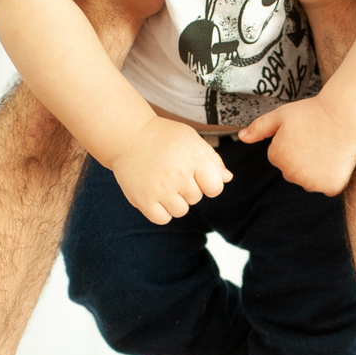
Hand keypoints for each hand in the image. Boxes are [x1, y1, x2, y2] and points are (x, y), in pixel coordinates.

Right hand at [109, 116, 231, 223]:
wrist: (128, 135)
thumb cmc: (163, 136)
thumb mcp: (191, 139)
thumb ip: (212, 159)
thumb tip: (228, 178)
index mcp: (194, 159)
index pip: (215, 188)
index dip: (208, 183)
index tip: (195, 175)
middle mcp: (178, 175)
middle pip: (196, 199)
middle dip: (188, 189)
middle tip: (172, 173)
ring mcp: (160, 189)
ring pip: (180, 211)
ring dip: (175, 201)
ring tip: (164, 184)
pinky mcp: (143, 199)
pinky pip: (162, 218)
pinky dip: (161, 211)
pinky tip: (155, 196)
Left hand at [239, 96, 355, 195]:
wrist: (344, 116)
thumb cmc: (313, 113)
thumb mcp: (281, 115)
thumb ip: (259, 127)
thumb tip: (241, 137)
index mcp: (277, 158)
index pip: (279, 157)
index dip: (291, 143)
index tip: (303, 132)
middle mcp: (291, 175)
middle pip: (293, 170)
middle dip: (301, 159)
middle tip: (315, 139)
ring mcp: (312, 183)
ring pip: (309, 179)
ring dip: (316, 169)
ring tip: (326, 147)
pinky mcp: (331, 187)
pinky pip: (327, 186)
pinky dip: (332, 176)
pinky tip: (336, 158)